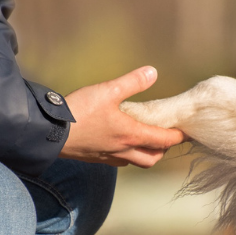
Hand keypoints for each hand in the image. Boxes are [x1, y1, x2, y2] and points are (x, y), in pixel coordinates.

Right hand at [59, 67, 185, 167]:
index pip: (164, 141)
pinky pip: (119, 161)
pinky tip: (120, 142)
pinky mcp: (95, 158)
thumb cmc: (79, 112)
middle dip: (163, 149)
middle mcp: (123, 150)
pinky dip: (127, 154)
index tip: (186, 132)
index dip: (178, 136)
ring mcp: (109, 157)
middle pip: (152, 158)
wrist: (49, 132)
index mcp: (131, 135)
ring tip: (146, 139)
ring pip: (136, 162)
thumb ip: (132, 82)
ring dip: (145, 153)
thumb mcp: (107, 91)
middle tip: (166, 136)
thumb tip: (152, 72)